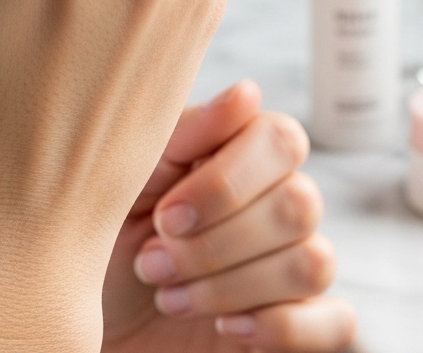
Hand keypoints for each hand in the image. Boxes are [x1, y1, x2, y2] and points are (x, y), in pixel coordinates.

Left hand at [102, 81, 356, 352]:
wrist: (84, 315)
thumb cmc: (102, 238)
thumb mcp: (129, 179)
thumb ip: (187, 132)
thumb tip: (248, 93)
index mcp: (244, 154)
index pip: (283, 140)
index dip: (229, 182)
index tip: (168, 216)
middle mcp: (278, 200)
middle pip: (300, 204)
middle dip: (217, 245)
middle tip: (152, 264)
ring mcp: (291, 263)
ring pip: (314, 263)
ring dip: (233, 288)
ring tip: (171, 298)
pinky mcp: (297, 324)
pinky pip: (338, 321)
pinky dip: (283, 328)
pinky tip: (228, 329)